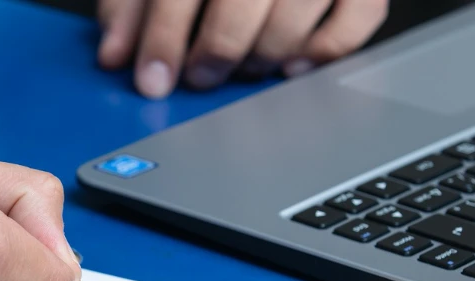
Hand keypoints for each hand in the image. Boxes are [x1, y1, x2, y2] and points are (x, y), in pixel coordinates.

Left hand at [97, 0, 388, 98]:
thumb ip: (133, 2)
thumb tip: (115, 55)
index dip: (162, 36)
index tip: (151, 79)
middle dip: (217, 49)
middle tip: (201, 77)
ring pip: (297, 13)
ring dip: (264, 54)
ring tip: (243, 67)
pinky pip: (358, 19)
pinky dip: (324, 50)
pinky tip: (292, 63)